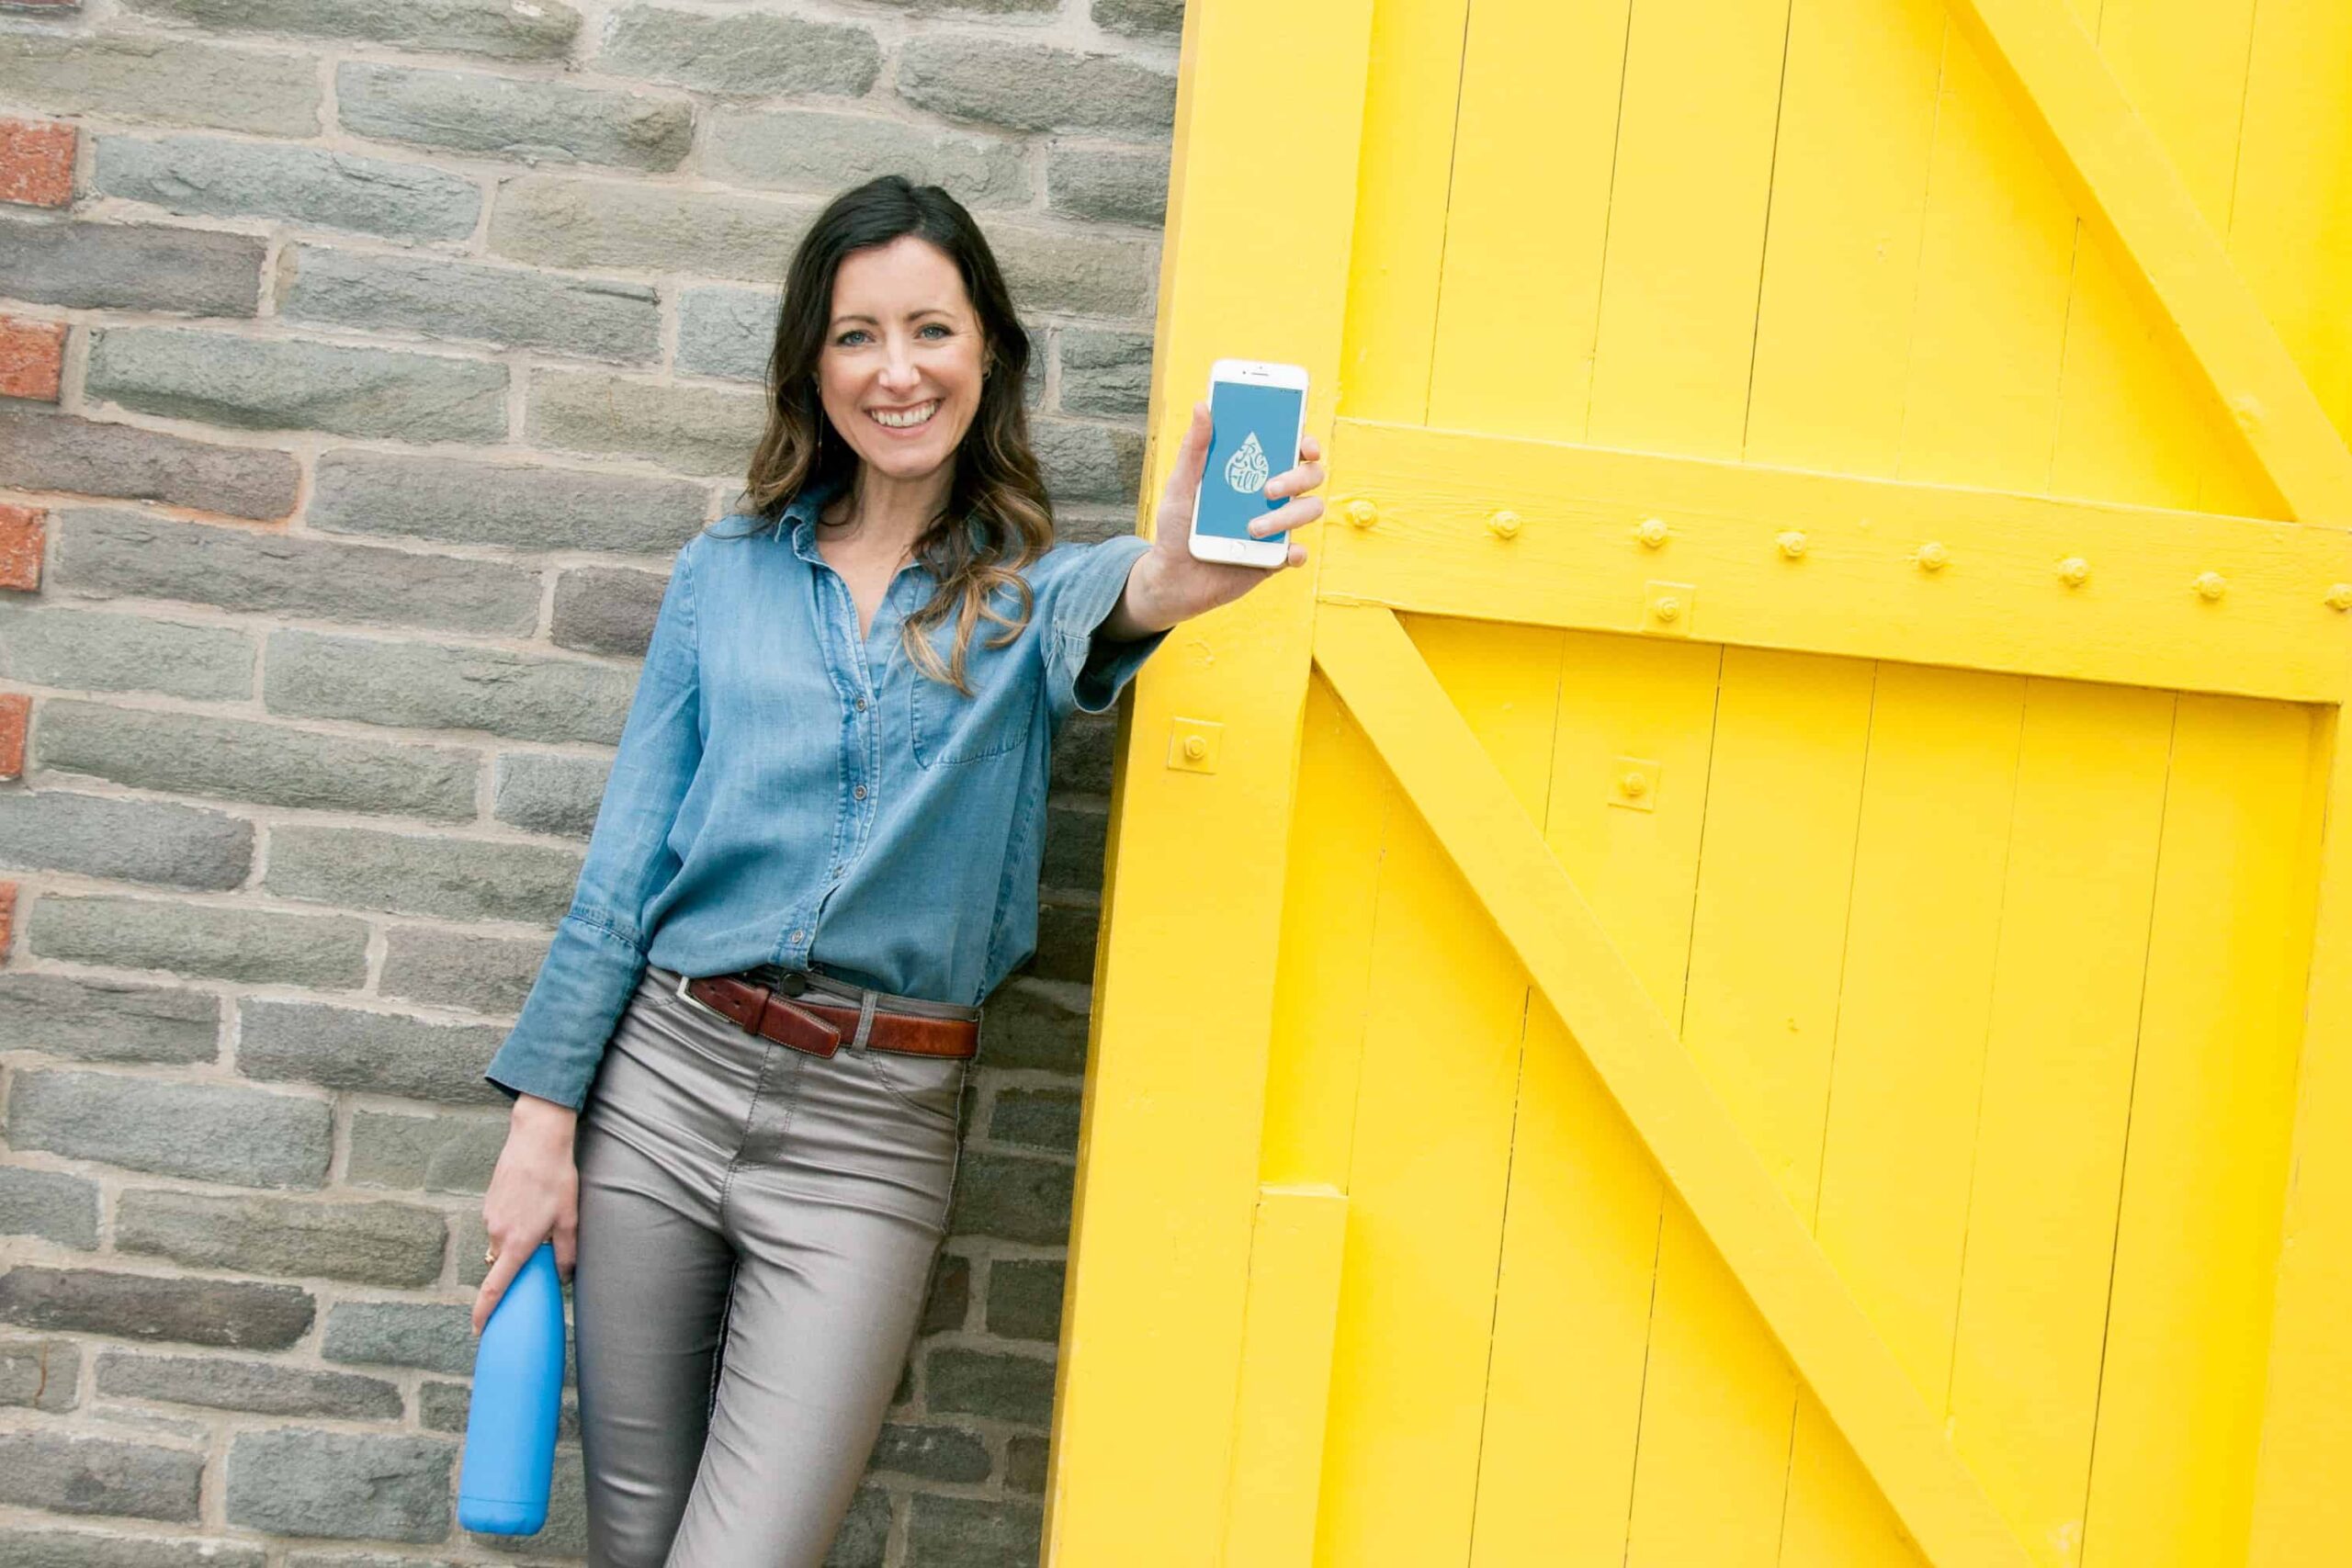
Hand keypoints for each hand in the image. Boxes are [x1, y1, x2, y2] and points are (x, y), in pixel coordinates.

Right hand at [472, 1094, 579, 1333]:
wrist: (536, 1139)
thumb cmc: (557, 1178)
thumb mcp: (570, 1218)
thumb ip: (566, 1252)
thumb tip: (563, 1277)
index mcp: (518, 1243)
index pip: (495, 1287)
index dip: (485, 1312)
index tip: (479, 1329)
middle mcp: (498, 1233)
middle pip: (504, 1262)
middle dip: (519, 1260)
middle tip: (543, 1241)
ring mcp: (490, 1217)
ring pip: (503, 1240)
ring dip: (519, 1237)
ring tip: (543, 1211)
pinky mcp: (489, 1202)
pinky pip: (500, 1223)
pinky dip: (514, 1220)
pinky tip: (532, 1199)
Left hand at [1107, 400, 1326, 635]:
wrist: (1171, 578)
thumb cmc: (1177, 528)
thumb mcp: (1180, 486)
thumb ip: (1194, 450)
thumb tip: (1202, 406)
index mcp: (1254, 472)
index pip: (1291, 449)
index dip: (1307, 442)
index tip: (1305, 445)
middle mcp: (1272, 497)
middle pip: (1309, 477)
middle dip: (1297, 478)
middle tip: (1268, 488)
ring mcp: (1277, 528)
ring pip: (1308, 511)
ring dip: (1288, 516)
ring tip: (1252, 528)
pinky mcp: (1274, 559)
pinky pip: (1298, 554)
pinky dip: (1296, 552)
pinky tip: (1284, 553)